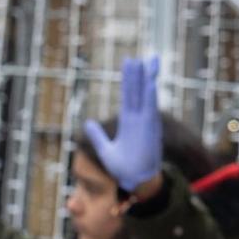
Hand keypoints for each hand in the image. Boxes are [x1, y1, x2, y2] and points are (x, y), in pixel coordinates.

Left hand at [83, 56, 162, 192]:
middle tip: (142, 56)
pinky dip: (151, 97)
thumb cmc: (123, 168)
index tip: (130, 61)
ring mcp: (146, 123)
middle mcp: (139, 119)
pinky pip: (150, 110)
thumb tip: (87, 123)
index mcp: (129, 121)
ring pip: (146, 96)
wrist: (134, 182)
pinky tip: (151, 83)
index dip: (129, 78)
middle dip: (139, 73)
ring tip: (148, 62)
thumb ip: (97, 135)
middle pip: (139, 91)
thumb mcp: (105, 149)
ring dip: (147, 79)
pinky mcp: (150, 131)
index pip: (129, 94)